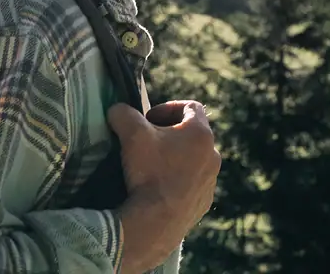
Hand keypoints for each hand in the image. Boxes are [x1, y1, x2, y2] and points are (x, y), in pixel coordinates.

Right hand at [107, 100, 220, 273]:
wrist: (157, 223)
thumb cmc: (148, 172)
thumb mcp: (132, 134)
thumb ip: (124, 114)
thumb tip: (116, 109)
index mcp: (201, 134)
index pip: (191, 107)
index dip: (167, 108)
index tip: (149, 119)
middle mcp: (213, 155)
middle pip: (192, 134)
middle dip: (169, 134)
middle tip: (147, 142)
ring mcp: (210, 181)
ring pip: (193, 160)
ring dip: (175, 158)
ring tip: (151, 167)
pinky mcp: (204, 202)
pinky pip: (192, 184)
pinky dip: (178, 180)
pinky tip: (157, 189)